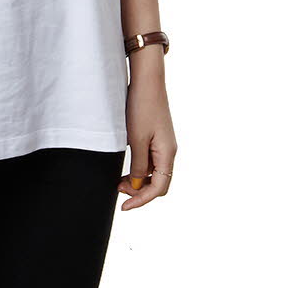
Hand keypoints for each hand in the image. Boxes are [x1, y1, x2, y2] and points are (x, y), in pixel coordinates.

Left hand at [117, 72, 176, 210]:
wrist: (147, 81)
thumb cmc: (142, 107)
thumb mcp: (136, 139)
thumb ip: (139, 165)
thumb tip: (138, 185)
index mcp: (167, 154)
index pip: (159, 188)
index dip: (141, 200)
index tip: (124, 206)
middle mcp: (169, 151)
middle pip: (159, 183)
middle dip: (139, 191)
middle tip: (118, 189)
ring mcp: (164, 144)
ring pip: (154, 172)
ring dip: (138, 180)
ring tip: (119, 180)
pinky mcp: (158, 137)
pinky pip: (151, 160)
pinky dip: (140, 168)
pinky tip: (127, 166)